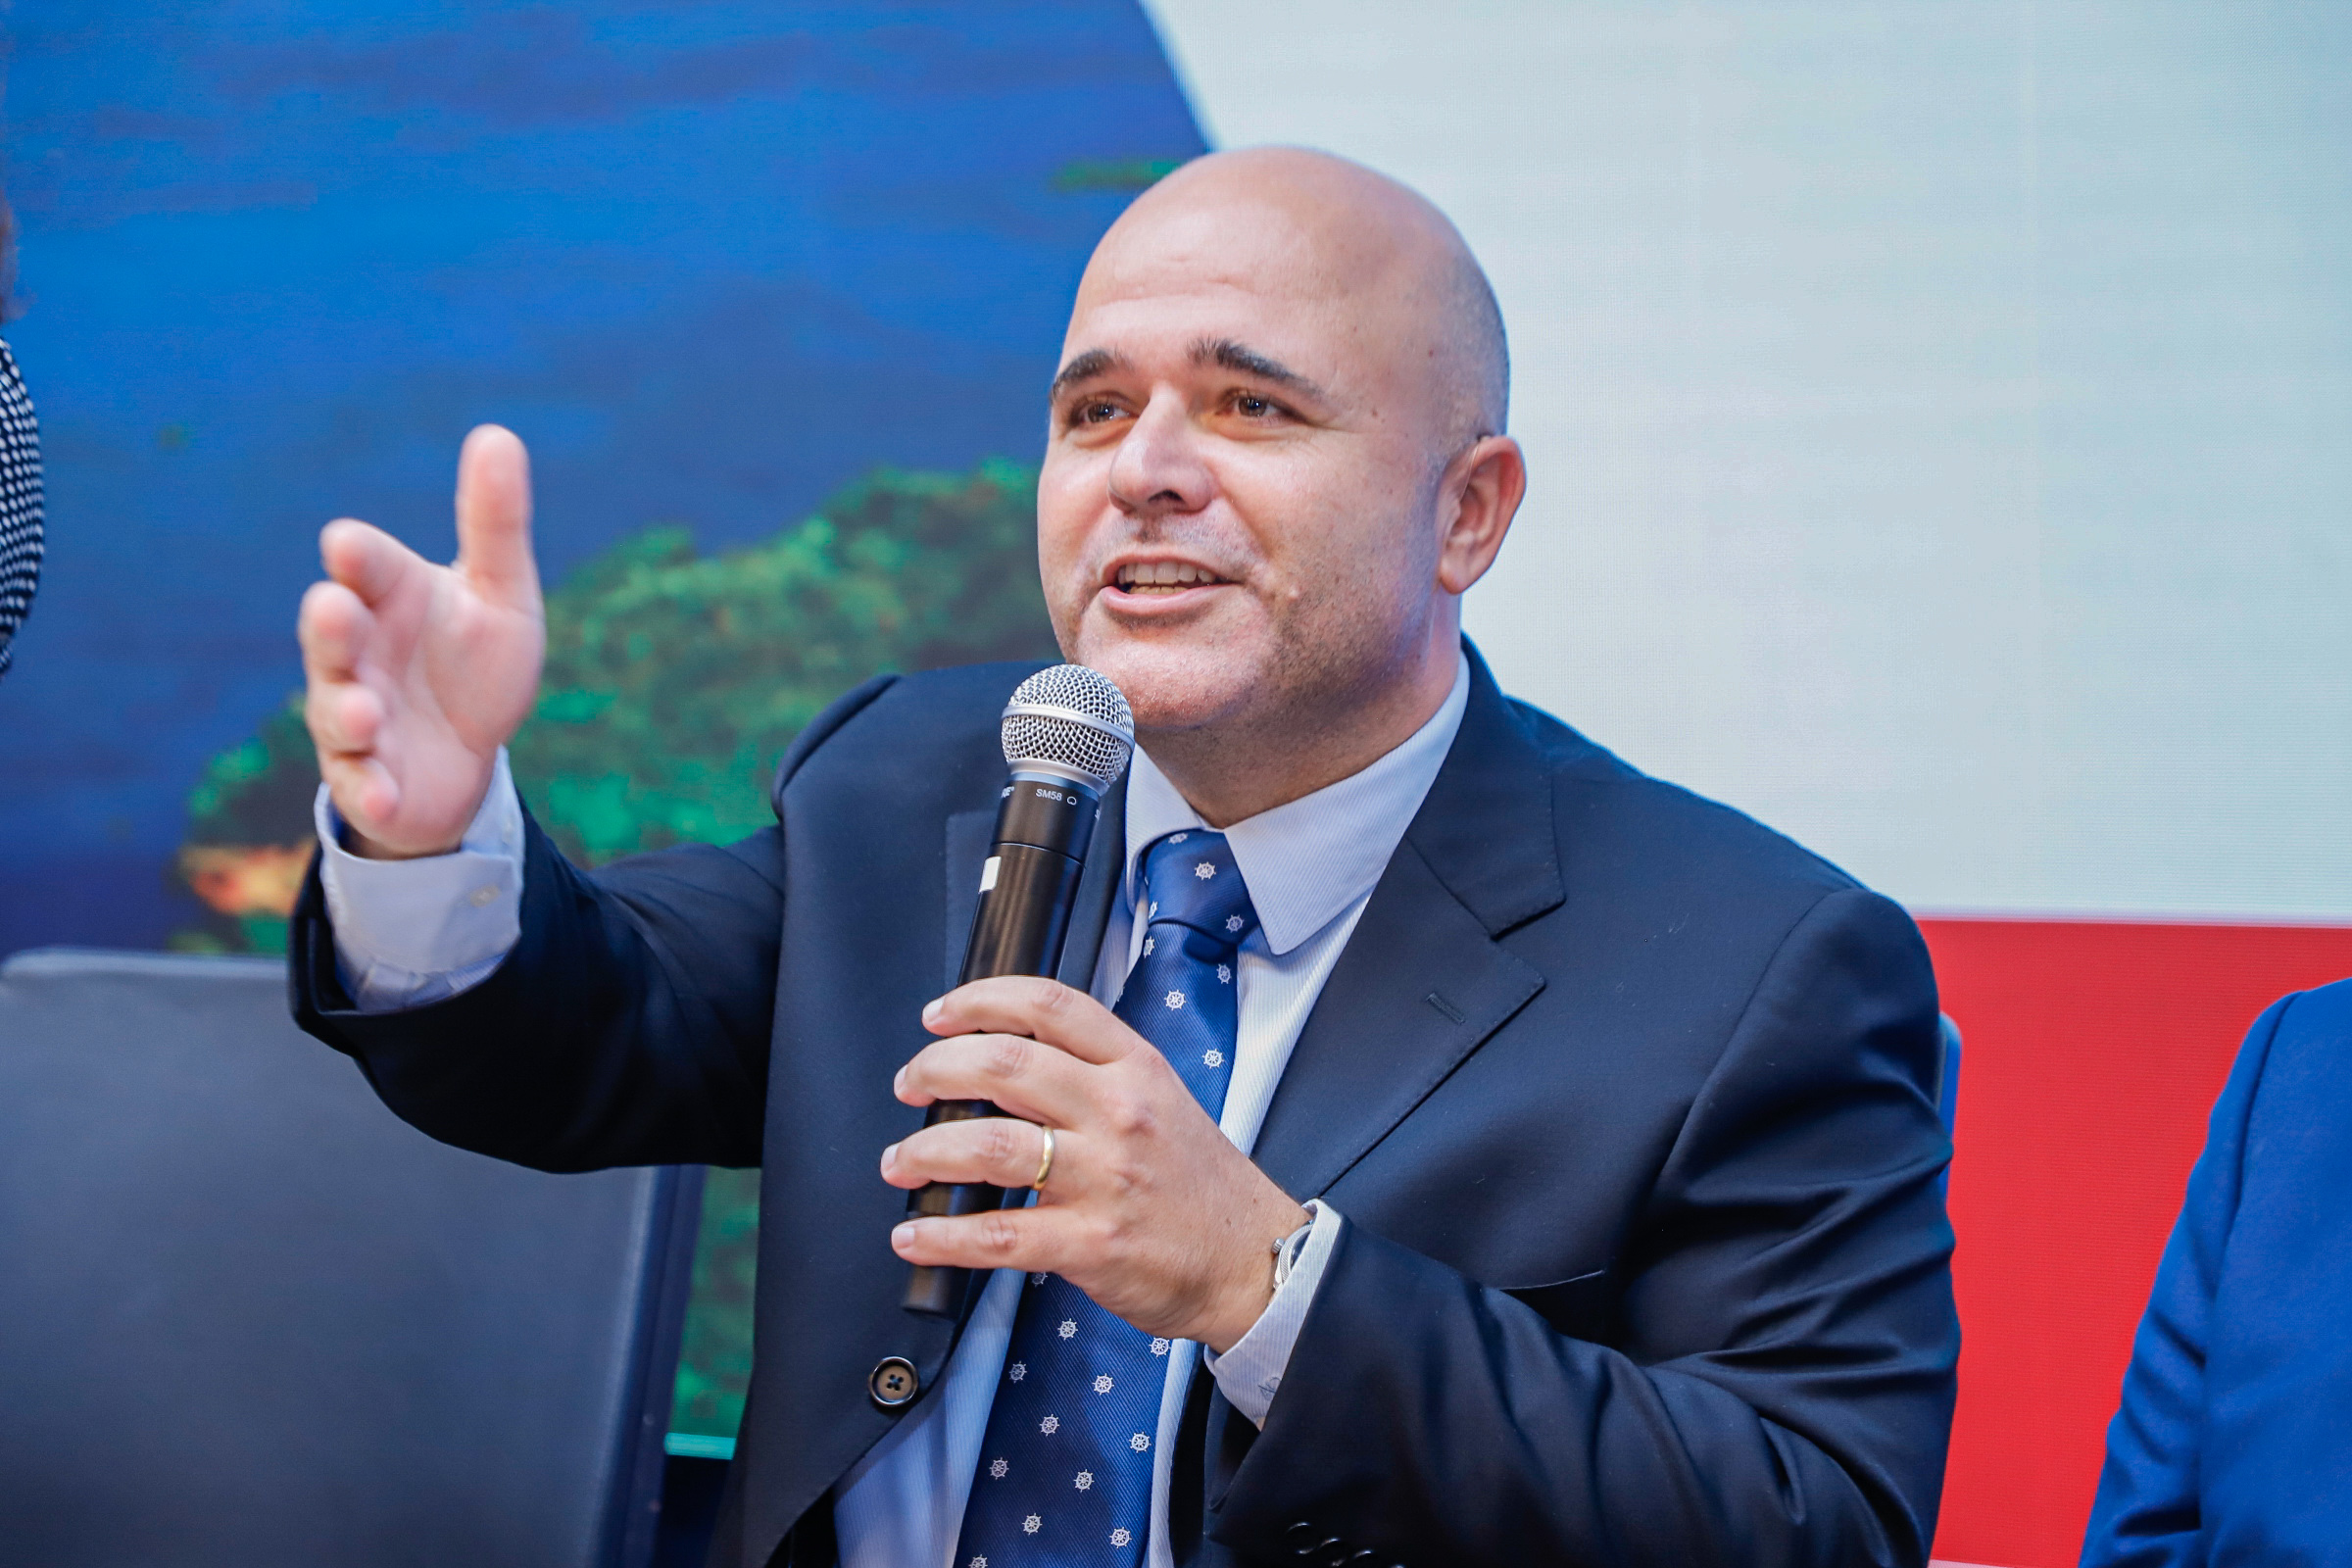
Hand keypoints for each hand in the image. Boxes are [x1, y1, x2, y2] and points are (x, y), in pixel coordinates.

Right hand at [299, 426, 545, 857]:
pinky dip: (372, 790)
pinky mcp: (370, 781)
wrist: (468, 755)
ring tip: (366, 713)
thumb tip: (498, 434)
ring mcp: (356, 718)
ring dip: (347, 712)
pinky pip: (364, 787)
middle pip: (332, 635)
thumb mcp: (500, 593)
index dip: (358, 559)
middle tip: (333, 608)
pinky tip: (386, 793)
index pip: (367, 567)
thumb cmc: (475, 662)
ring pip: (337, 712)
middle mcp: (357, 653)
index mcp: (388, 596)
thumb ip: (494, 524)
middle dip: (329, 625)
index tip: (348, 546)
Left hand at [882, 976, 1310, 1353]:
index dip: (980, 1000)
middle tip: (910, 1085)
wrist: (1251, 1259)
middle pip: (1004, 1065)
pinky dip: (942, 1236)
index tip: (940, 1014)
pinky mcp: (1091, 1243)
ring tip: (902, 1161)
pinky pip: (997, 1235)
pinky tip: (917, 1236)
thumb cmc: (1199, 1184)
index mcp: (1136, 1068)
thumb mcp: (1162, 1100)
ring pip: (989, 1147)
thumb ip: (1094, 1074)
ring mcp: (1105, 1178)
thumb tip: (1004, 1064)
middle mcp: (1119, 1112)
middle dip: (935, 1070)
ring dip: (926, 1151)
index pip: (1049, 1006)